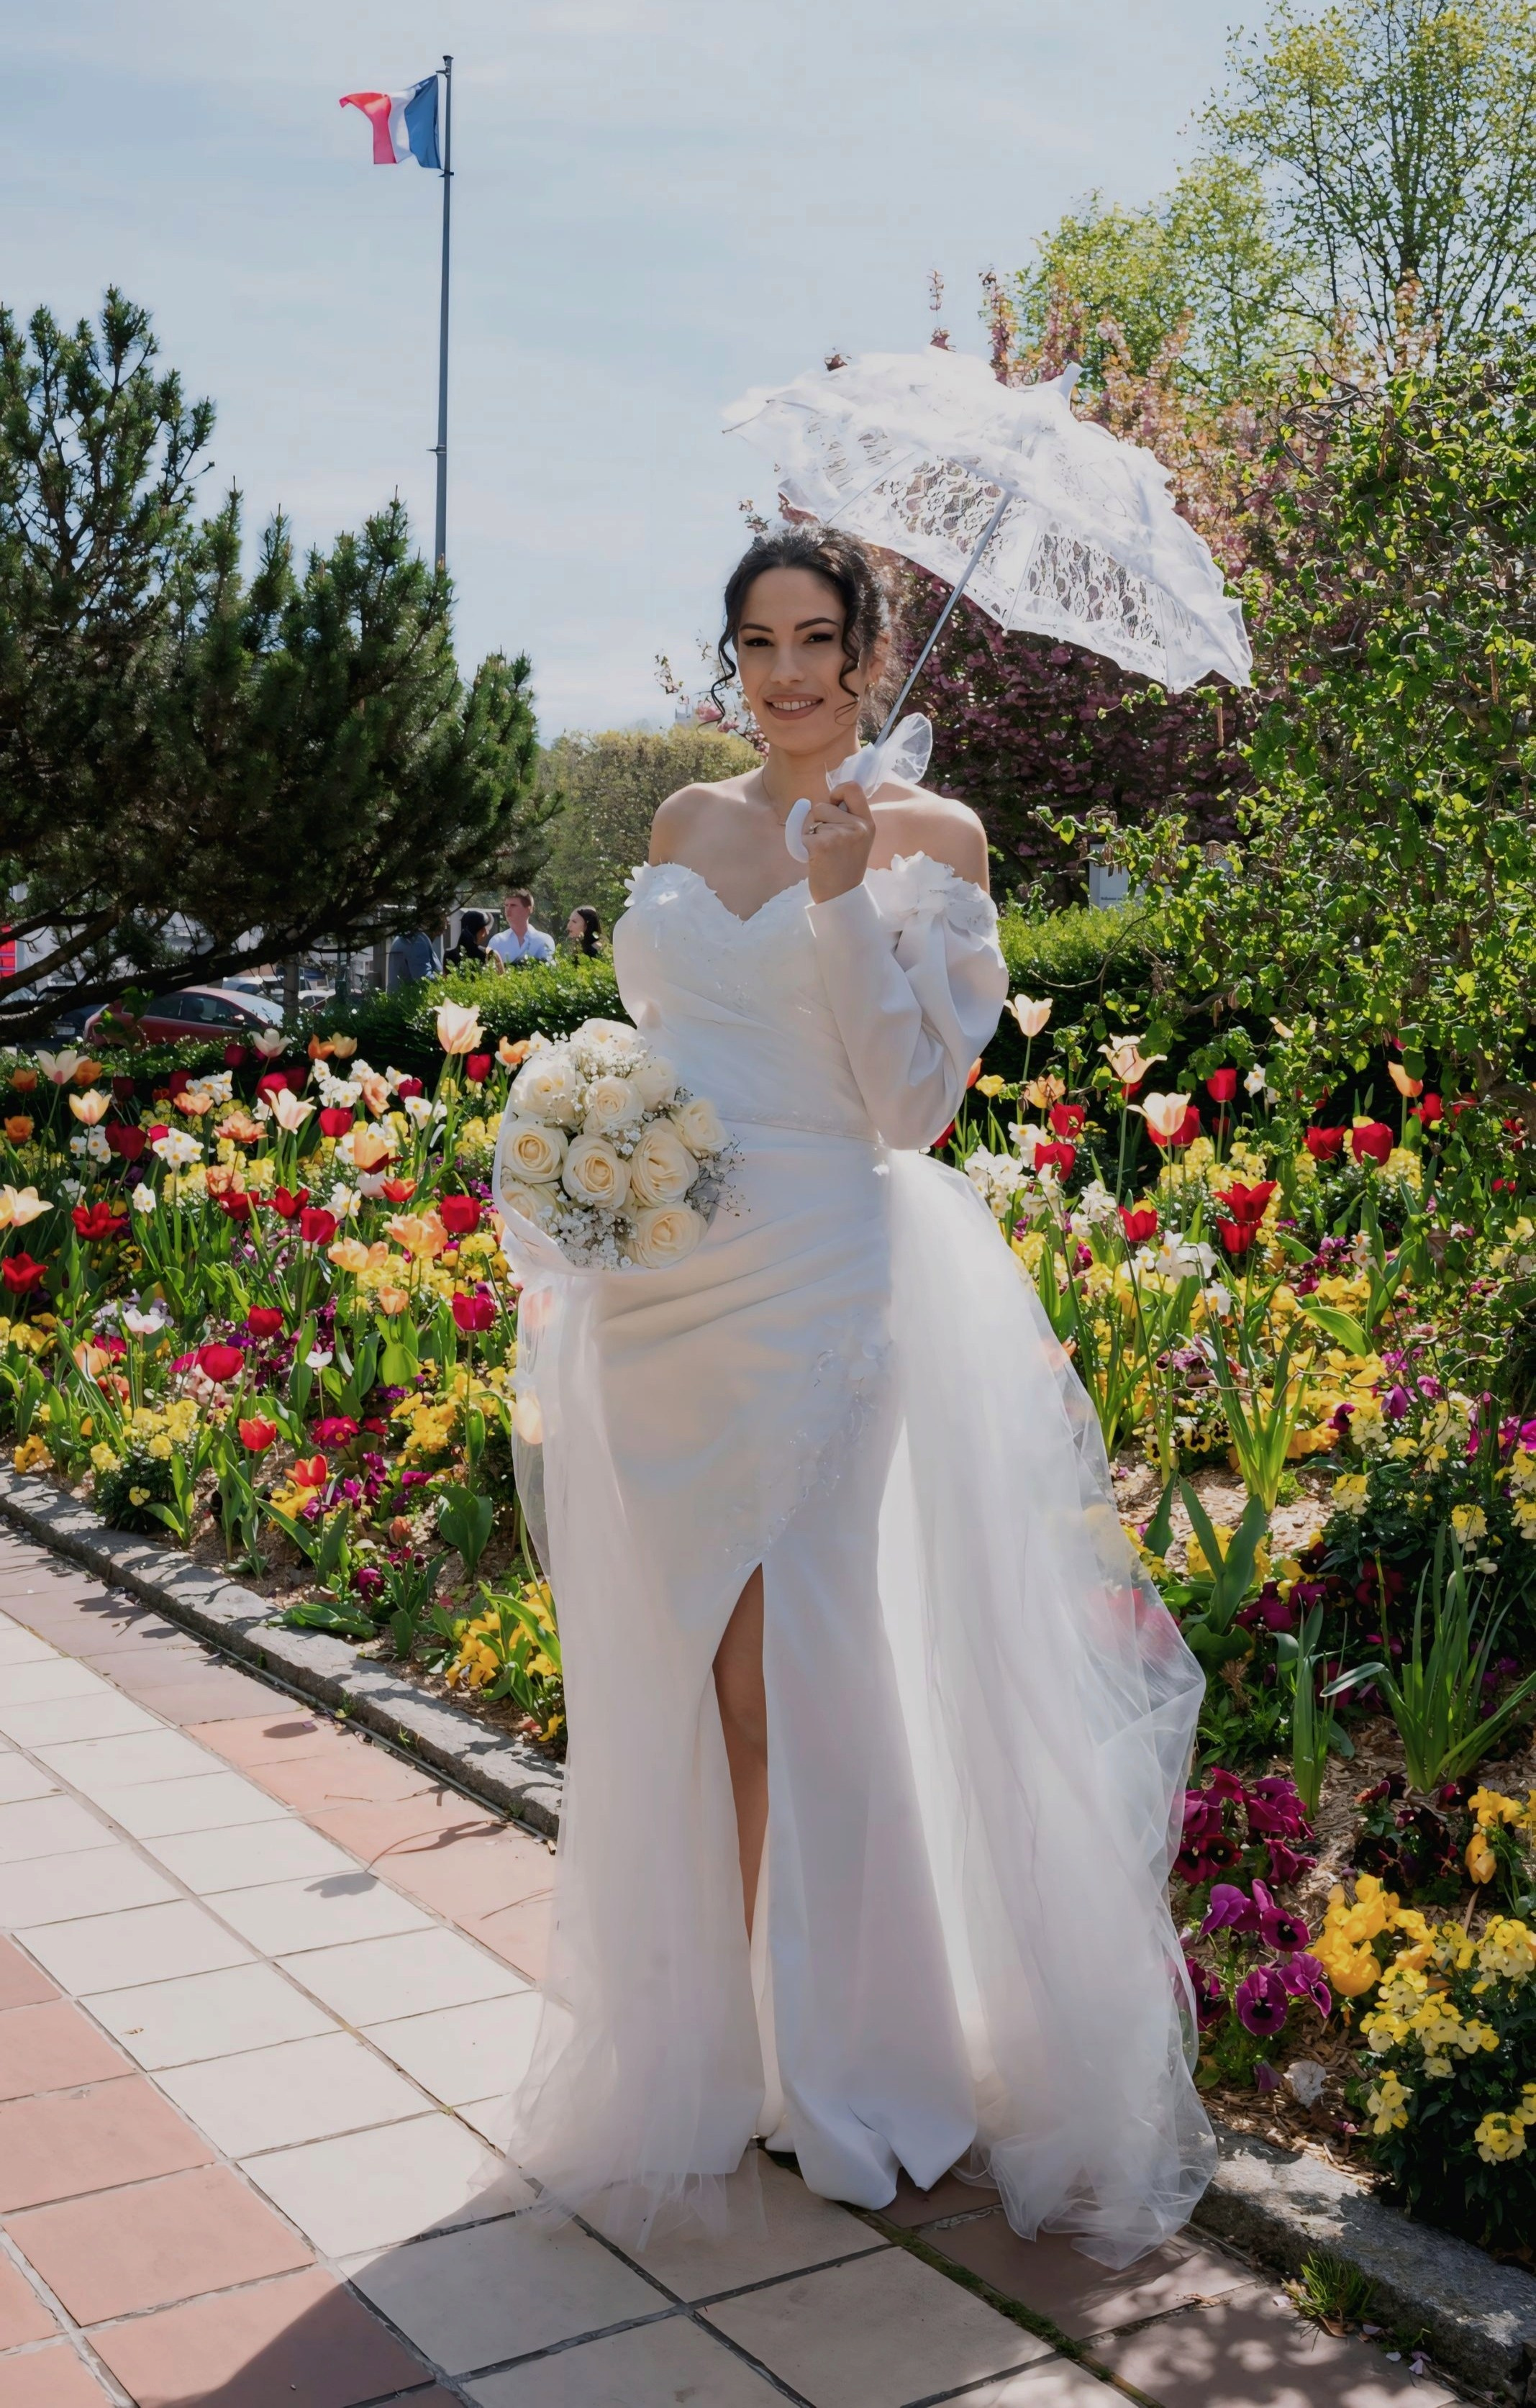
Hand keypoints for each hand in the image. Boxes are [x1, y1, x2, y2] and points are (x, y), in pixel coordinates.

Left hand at [803, 779, 874, 903]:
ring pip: (812, 819)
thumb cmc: (845, 869)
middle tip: (828, 843)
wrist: (841, 897)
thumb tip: (829, 799)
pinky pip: (802, 835)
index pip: (853, 787)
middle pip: (824, 805)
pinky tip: (815, 860)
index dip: (838, 791)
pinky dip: (802, 846)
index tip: (833, 804)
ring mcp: (840, 835)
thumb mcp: (857, 840)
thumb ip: (848, 820)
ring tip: (824, 853)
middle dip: (819, 820)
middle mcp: (857, 827)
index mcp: (867, 823)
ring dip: (812, 834)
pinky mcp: (822, 845)